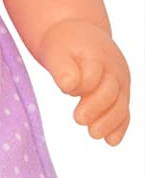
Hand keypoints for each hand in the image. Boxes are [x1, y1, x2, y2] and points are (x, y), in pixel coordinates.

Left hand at [41, 19, 130, 145]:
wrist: (78, 35)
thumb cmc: (63, 45)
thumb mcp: (55, 51)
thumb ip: (61, 68)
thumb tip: (68, 85)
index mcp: (97, 55)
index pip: (92, 74)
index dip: (81, 84)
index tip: (67, 89)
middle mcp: (114, 69)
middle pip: (109, 91)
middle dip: (96, 107)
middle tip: (79, 120)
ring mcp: (120, 82)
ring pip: (119, 104)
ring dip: (109, 121)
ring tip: (94, 134)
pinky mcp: (121, 93)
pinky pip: (123, 111)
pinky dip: (118, 126)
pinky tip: (111, 141)